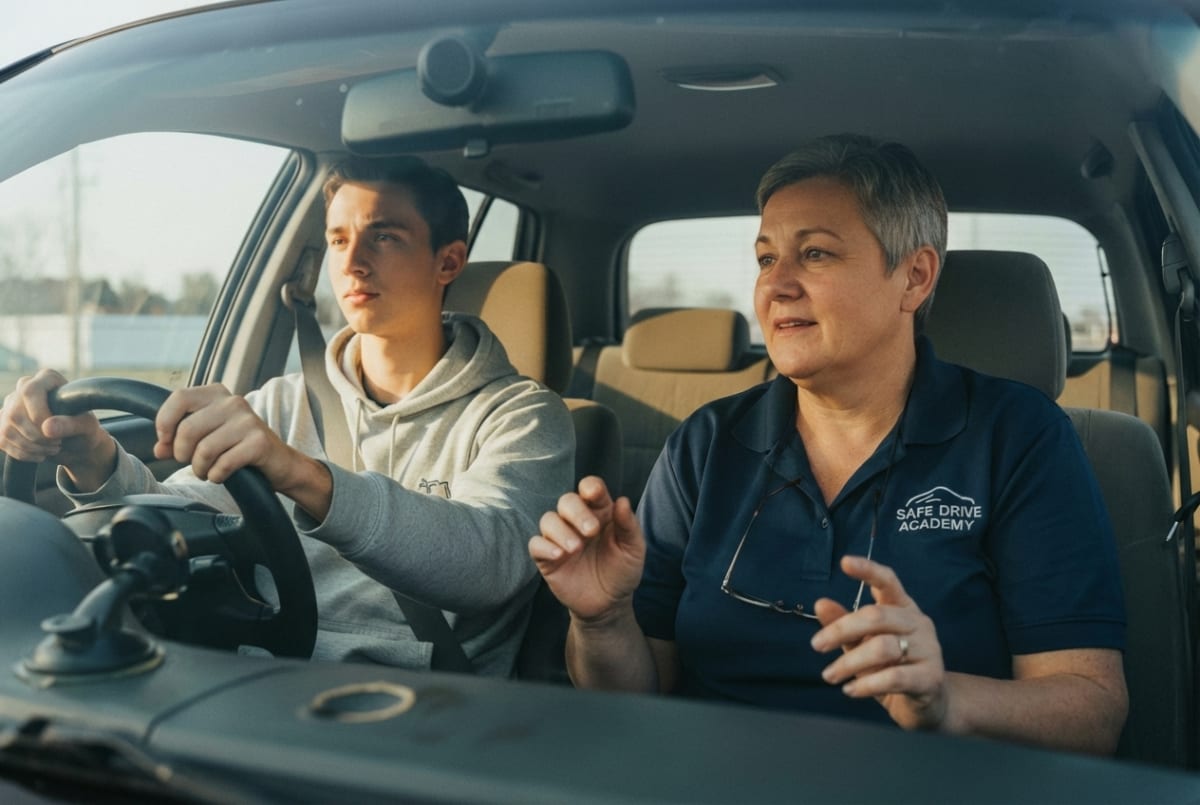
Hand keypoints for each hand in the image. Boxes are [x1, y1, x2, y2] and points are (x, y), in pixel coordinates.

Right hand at [0, 369, 115, 488]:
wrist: (77, 444)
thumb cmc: (84, 429)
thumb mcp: (86, 426)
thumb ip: (70, 424)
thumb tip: (47, 428)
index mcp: (47, 379)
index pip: (30, 391)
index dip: (39, 414)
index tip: (54, 430)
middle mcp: (24, 387)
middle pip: (15, 413)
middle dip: (37, 436)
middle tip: (57, 443)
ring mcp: (11, 405)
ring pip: (7, 428)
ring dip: (31, 446)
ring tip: (52, 448)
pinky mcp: (4, 423)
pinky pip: (2, 440)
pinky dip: (22, 453)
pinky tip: (39, 454)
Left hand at [154, 384, 300, 487]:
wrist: (279, 462)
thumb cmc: (238, 447)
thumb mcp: (207, 436)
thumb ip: (180, 439)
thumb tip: (160, 449)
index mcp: (217, 394)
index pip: (179, 398)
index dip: (165, 422)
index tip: (166, 442)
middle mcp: (232, 402)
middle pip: (188, 429)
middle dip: (182, 453)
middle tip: (190, 462)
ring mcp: (248, 421)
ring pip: (204, 449)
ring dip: (200, 468)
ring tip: (206, 471)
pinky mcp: (259, 442)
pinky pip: (223, 464)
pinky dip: (216, 475)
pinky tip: (221, 475)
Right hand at [528, 475, 644, 622]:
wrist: (609, 604)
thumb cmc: (622, 571)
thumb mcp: (633, 549)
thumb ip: (629, 525)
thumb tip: (622, 500)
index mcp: (600, 512)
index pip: (589, 488)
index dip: (590, 487)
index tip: (594, 495)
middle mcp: (577, 521)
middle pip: (566, 500)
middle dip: (577, 512)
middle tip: (591, 531)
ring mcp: (560, 538)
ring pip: (548, 519)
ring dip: (561, 531)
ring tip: (576, 548)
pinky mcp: (547, 558)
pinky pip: (535, 544)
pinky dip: (545, 546)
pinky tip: (559, 555)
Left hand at [810, 555, 947, 730]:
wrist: (928, 704)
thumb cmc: (891, 667)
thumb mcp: (862, 643)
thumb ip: (843, 623)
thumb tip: (820, 603)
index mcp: (903, 608)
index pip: (888, 582)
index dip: (868, 570)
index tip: (845, 562)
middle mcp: (918, 623)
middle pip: (877, 616)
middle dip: (841, 629)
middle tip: (817, 645)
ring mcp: (929, 649)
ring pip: (883, 648)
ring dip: (849, 663)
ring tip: (830, 675)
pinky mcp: (931, 678)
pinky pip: (894, 677)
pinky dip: (867, 684)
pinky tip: (850, 690)